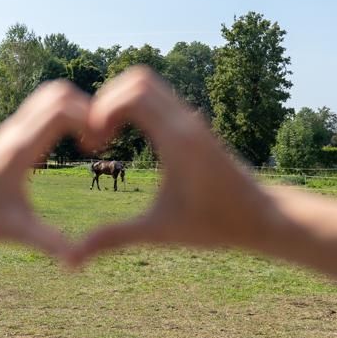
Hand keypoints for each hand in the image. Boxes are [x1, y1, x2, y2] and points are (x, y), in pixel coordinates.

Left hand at [0, 80, 89, 257]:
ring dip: (76, 106)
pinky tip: (72, 141)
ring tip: (89, 139)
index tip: (96, 146)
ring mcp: (14, 126)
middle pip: (58, 91)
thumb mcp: (17, 232)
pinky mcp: (14, 130)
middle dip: (87, 106)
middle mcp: (17, 130)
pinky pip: (44, 105)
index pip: (60, 110)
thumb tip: (76, 263)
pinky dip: (65, 111)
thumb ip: (49, 243)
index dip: (88, 119)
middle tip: (98, 138)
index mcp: (21, 150)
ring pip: (51, 92)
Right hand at [70, 66, 279, 264]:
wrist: (263, 217)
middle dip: (107, 98)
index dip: (102, 109)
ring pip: (150, 83)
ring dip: (121, 99)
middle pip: (138, 78)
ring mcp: (192, 119)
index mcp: (178, 141)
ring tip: (107, 134)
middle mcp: (186, 122)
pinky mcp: (194, 125)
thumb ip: (113, 239)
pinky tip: (127, 136)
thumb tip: (73, 259)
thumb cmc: (216, 225)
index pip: (134, 94)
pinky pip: (159, 97)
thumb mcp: (159, 232)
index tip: (94, 142)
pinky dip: (136, 105)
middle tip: (96, 134)